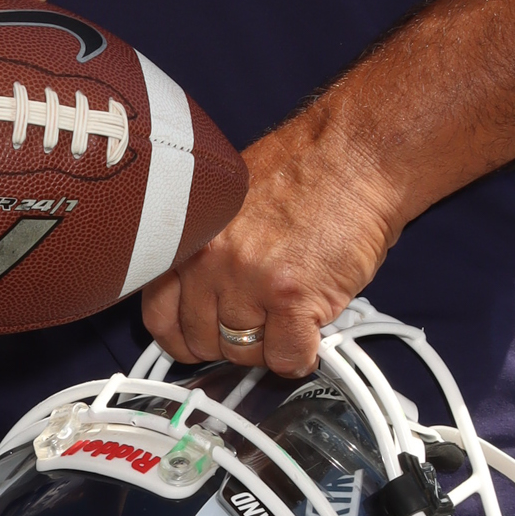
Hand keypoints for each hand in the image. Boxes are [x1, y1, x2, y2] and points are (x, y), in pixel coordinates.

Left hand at [141, 118, 402, 379]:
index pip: (159, 315)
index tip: (200, 338)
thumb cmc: (302, 173)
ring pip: (243, 354)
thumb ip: (206, 249)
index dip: (183, 335)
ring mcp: (249, 281)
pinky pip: (285, 358)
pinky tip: (310, 334)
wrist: (355, 157)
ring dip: (267, 347)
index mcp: (190, 236)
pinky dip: (300, 356)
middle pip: (201, 342)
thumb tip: (198, 300)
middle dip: (229, 343)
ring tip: (288, 318)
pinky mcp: (293, 299)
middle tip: (256, 325)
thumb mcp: (228, 203)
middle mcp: (210, 260)